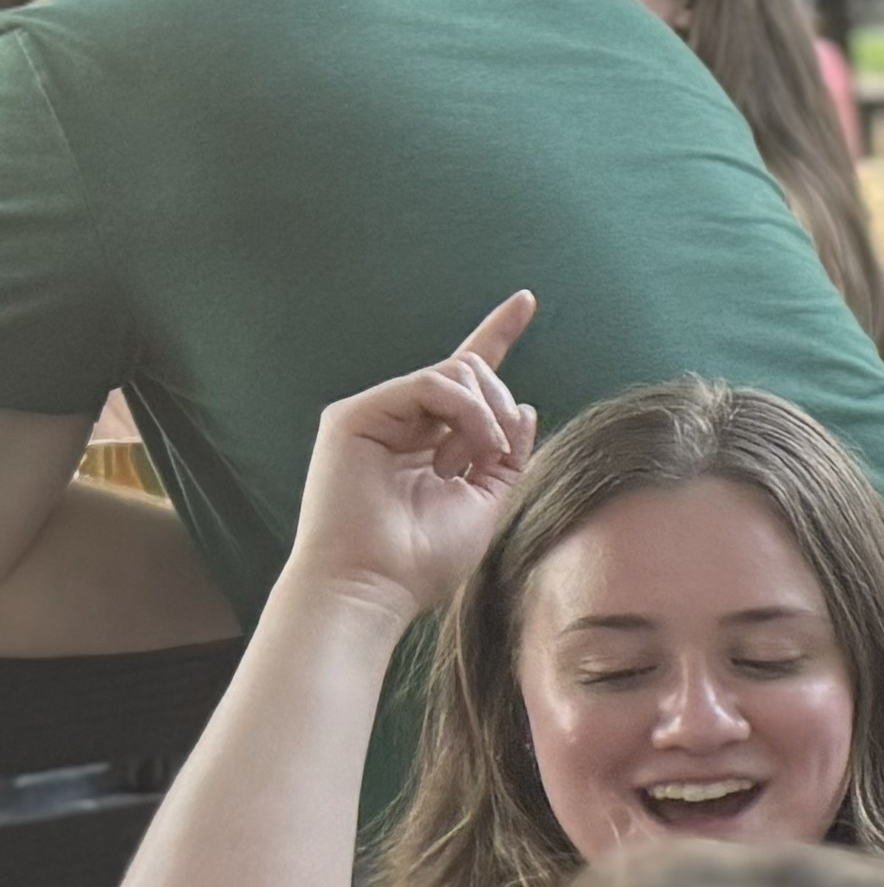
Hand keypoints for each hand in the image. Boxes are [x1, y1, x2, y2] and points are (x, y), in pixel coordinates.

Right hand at [291, 298, 540, 625]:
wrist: (374, 585)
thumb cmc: (426, 558)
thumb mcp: (490, 500)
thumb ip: (507, 453)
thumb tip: (522, 405)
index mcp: (430, 441)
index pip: (466, 380)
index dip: (496, 335)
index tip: (526, 300)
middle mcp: (401, 422)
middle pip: (471, 373)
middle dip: (502, 404)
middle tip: (497, 451)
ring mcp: (375, 415)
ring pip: (455, 373)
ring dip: (487, 410)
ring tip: (481, 454)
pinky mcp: (354, 415)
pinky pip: (429, 383)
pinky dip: (465, 410)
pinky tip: (469, 447)